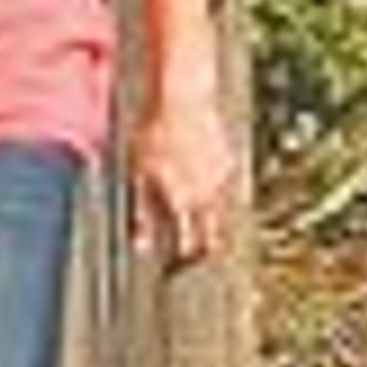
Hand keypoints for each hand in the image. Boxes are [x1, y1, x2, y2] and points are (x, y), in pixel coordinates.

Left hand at [128, 71, 241, 273]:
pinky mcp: (228, 160)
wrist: (182, 97)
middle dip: (201, 249)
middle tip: (191, 254)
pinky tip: (198, 178)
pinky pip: (221, 185)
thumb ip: (140, 213)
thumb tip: (140, 247)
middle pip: (211, 236)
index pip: (188, 247)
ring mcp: (221, 178)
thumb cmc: (152, 134)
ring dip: (207, 219)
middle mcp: (207, 196)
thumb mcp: (137, 173)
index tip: (173, 270)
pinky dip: (211, 189)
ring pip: (217, 210)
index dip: (181, 261)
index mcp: (182, 202)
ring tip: (194, 216)